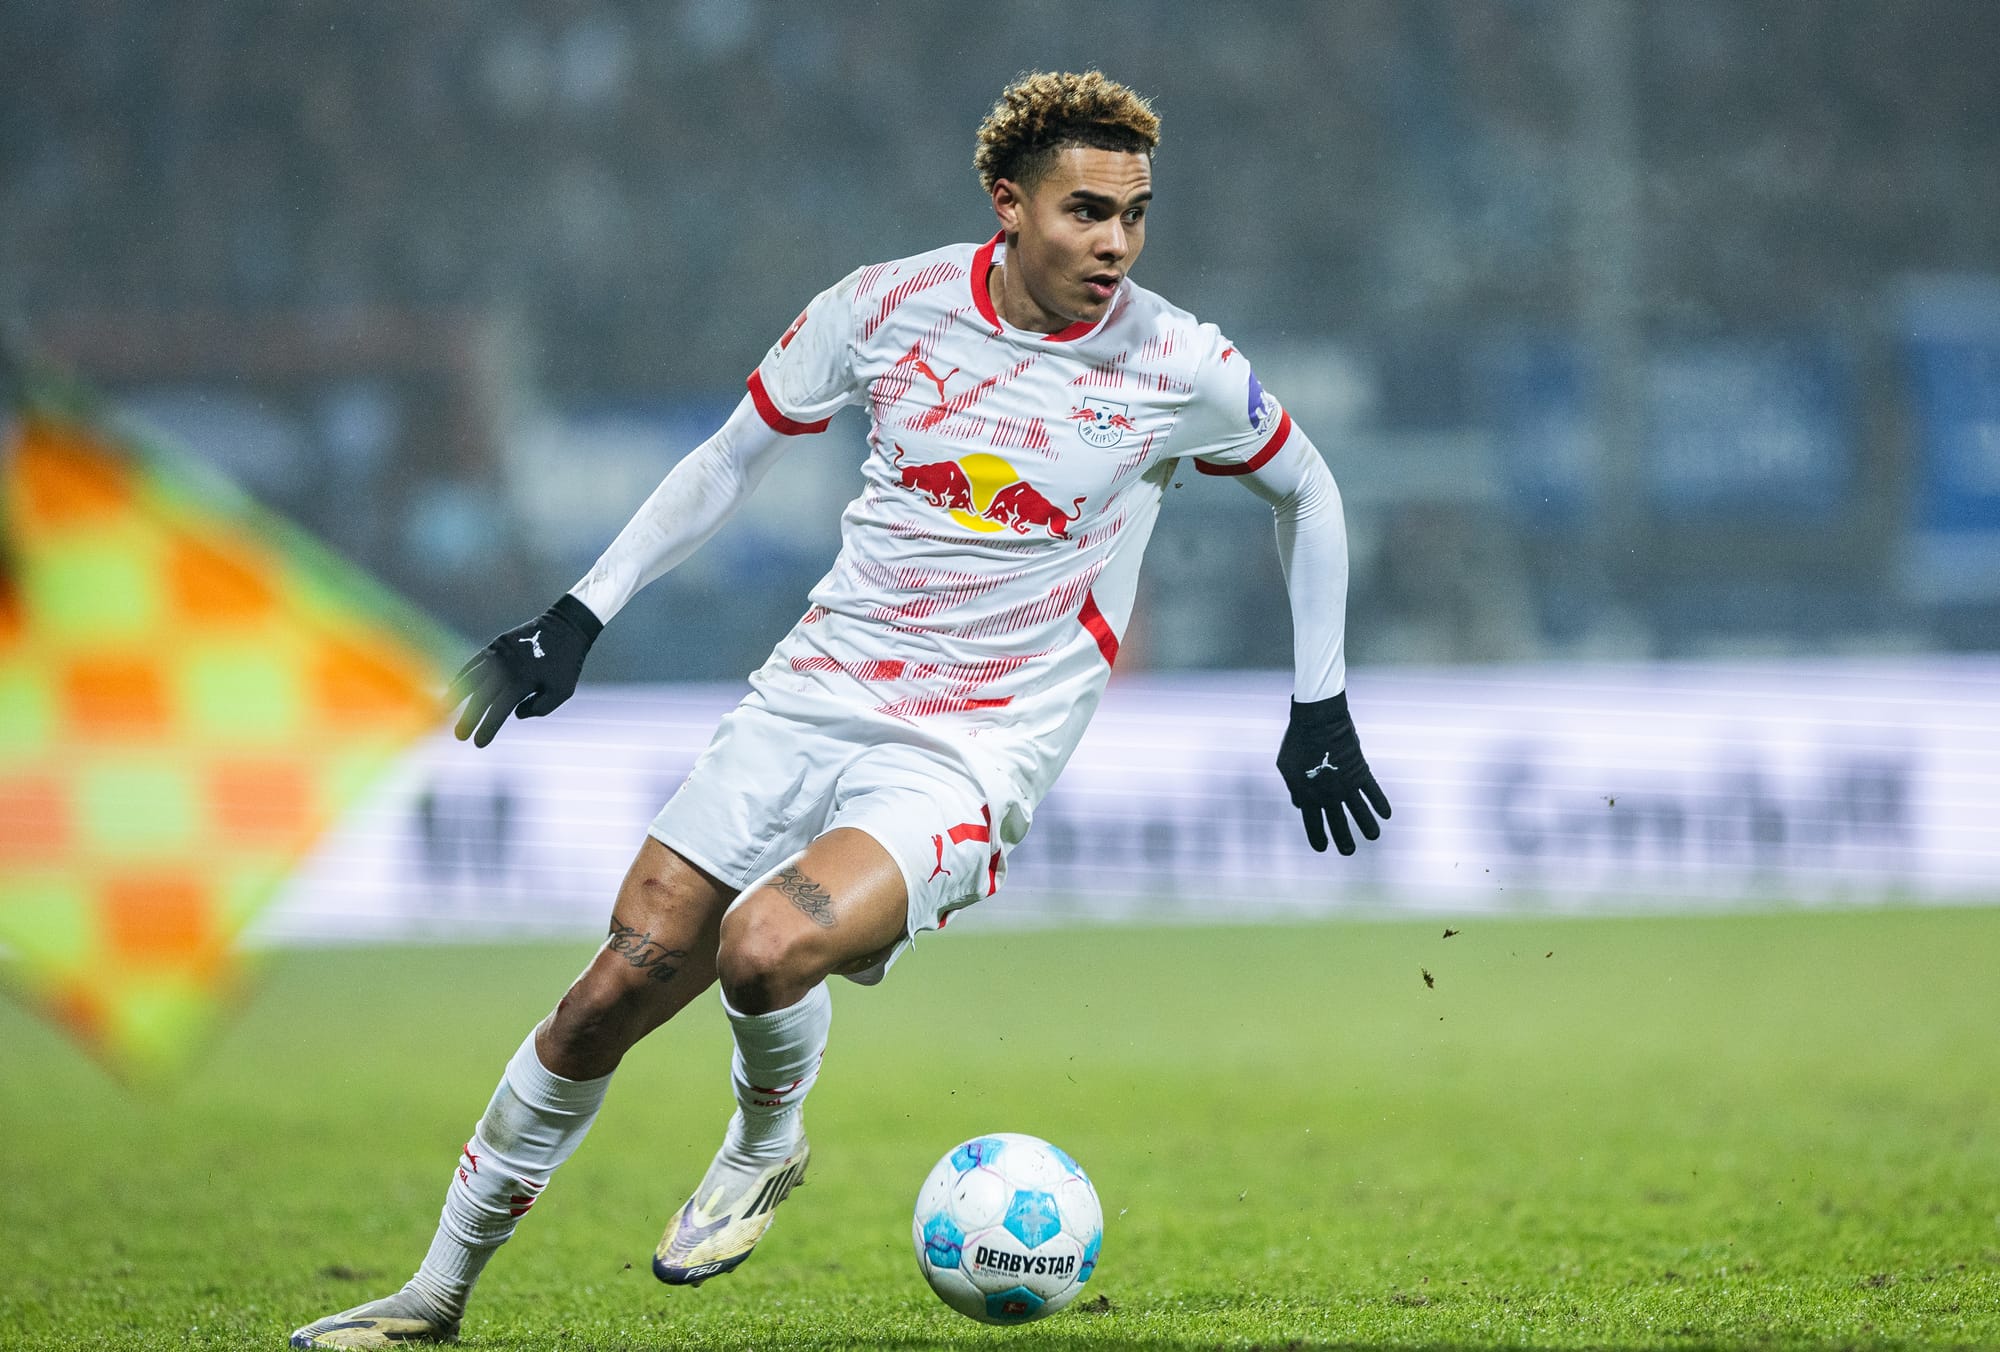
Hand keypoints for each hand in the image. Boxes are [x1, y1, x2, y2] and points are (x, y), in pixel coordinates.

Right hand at [447, 594, 602, 746]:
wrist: (567, 627)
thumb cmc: (566, 664)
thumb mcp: (562, 691)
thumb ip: (541, 707)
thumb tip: (515, 714)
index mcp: (523, 682)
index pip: (499, 711)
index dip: (488, 728)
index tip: (478, 743)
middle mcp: (506, 669)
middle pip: (481, 698)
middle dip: (469, 718)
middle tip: (459, 736)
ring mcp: (499, 655)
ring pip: (472, 677)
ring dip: (457, 694)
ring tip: (444, 708)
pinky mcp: (497, 644)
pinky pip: (474, 661)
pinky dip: (463, 674)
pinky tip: (453, 684)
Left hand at [1276, 691, 1390, 854]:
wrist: (1317, 720)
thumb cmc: (1297, 741)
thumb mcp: (1286, 767)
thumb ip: (1294, 788)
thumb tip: (1298, 804)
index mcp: (1306, 794)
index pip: (1312, 822)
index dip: (1317, 837)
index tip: (1322, 848)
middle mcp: (1328, 794)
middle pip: (1337, 822)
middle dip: (1343, 838)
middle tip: (1348, 852)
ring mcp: (1346, 784)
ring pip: (1359, 811)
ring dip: (1367, 825)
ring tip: (1372, 837)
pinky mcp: (1360, 771)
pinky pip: (1373, 791)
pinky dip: (1380, 803)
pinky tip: (1387, 815)